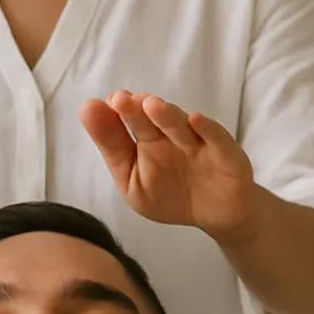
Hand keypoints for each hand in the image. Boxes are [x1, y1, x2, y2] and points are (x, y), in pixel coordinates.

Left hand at [79, 90, 262, 243]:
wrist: (217, 214)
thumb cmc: (171, 194)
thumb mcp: (133, 180)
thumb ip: (112, 148)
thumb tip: (87, 108)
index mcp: (145, 139)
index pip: (126, 123)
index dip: (114, 114)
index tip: (97, 106)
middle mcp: (170, 135)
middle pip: (151, 121)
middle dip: (136, 110)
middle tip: (121, 99)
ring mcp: (198, 143)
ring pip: (181, 127)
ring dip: (166, 115)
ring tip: (151, 104)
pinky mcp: (226, 154)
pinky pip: (216, 139)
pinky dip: (208, 129)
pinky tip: (195, 121)